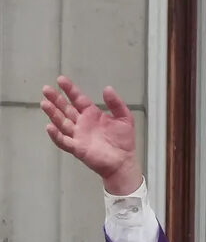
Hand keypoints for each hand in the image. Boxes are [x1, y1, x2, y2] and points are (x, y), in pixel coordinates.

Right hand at [41, 76, 141, 193]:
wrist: (124, 162)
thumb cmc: (124, 141)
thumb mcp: (125, 118)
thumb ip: (116, 104)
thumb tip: (107, 88)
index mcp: (92, 114)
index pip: (78, 99)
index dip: (70, 90)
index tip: (61, 79)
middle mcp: (82, 123)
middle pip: (66, 109)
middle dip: (56, 99)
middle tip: (46, 89)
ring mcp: (78, 135)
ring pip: (61, 122)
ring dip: (53, 113)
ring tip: (44, 103)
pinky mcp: (77, 148)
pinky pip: (63, 141)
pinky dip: (56, 135)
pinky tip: (49, 126)